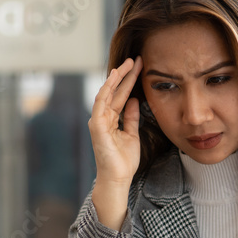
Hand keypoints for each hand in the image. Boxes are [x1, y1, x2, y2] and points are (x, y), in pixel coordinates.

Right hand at [89, 56, 142, 229]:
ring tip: (126, 64)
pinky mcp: (97, 126)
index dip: (130, 80)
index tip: (140, 67)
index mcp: (112, 119)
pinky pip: (100, 104)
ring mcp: (99, 121)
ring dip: (116, 78)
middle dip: (125, 74)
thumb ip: (132, 117)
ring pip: (106, 93)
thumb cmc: (124, 159)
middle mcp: (103, 117)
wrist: (118, 177)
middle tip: (135, 59)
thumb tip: (135, 101)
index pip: (122, 95)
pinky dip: (106, 90)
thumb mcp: (132, 134)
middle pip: (114, 91)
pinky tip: (113, 79)